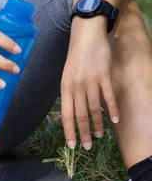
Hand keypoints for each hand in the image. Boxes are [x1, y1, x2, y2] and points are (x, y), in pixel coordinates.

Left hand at [61, 16, 119, 149]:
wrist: (85, 34)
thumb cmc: (76, 55)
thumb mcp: (68, 73)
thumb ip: (70, 91)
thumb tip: (74, 110)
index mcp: (65, 85)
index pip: (66, 113)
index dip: (69, 130)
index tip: (72, 145)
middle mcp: (77, 85)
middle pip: (81, 114)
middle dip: (84, 133)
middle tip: (87, 146)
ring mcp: (91, 80)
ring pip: (95, 108)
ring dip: (98, 124)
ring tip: (99, 135)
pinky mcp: (104, 75)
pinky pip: (108, 96)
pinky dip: (112, 109)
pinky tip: (115, 120)